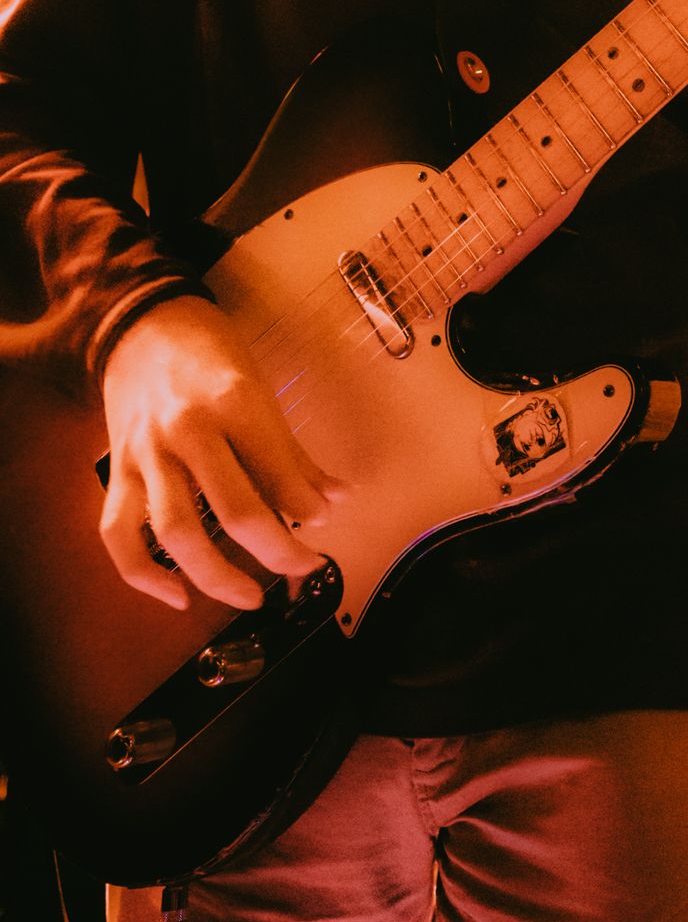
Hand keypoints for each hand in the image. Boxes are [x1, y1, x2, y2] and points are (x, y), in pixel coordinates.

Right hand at [100, 297, 344, 610]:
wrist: (141, 325)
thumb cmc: (210, 353)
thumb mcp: (259, 386)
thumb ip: (292, 451)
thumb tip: (336, 499)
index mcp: (232, 403)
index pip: (278, 474)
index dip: (309, 511)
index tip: (324, 528)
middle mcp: (187, 431)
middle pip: (235, 512)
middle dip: (278, 552)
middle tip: (303, 568)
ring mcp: (146, 455)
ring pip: (177, 533)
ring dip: (217, 577)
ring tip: (250, 596)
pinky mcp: (116, 473)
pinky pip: (120, 536)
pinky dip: (145, 575)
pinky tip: (178, 596)